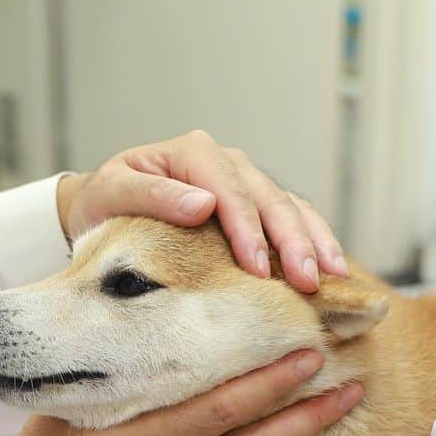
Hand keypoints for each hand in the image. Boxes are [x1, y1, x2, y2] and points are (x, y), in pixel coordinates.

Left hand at [56, 129, 347, 293]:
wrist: (102, 206)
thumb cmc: (104, 202)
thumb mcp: (113, 193)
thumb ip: (152, 195)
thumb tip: (202, 204)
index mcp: (193, 154)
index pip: (230, 191)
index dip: (248, 230)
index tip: (257, 269)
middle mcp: (225, 163)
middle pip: (270, 199)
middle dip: (292, 241)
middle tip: (307, 281)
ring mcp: (244, 183)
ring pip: (290, 207)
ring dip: (315, 241)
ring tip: (333, 276)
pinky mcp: (254, 206)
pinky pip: (292, 220)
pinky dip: (314, 242)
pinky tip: (331, 269)